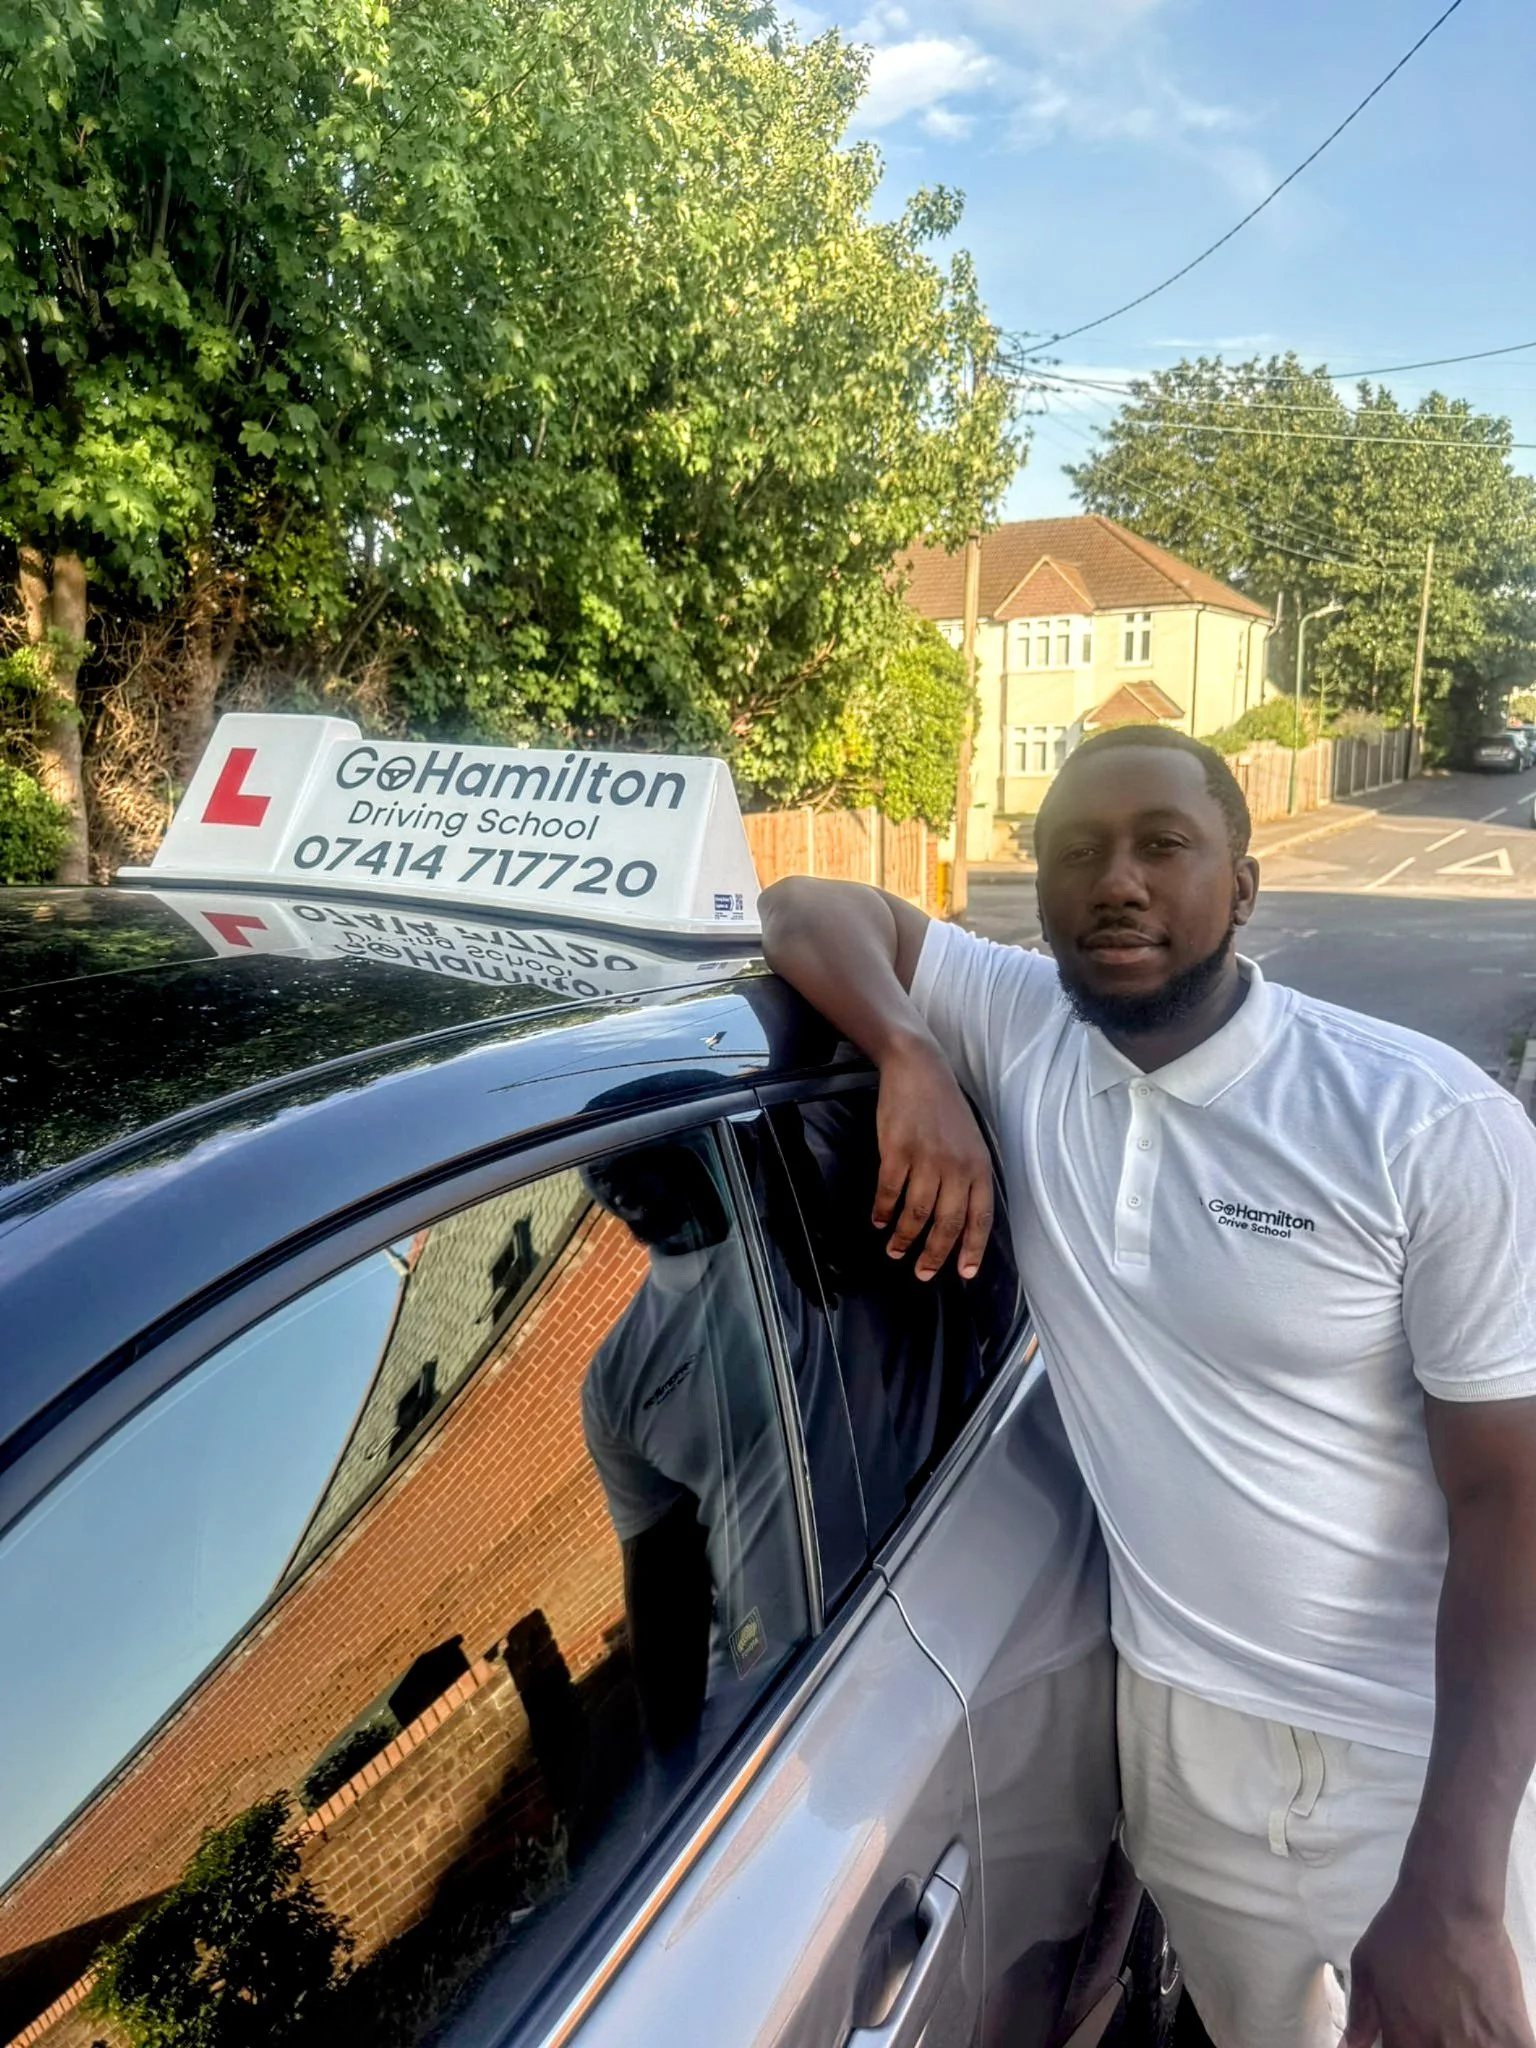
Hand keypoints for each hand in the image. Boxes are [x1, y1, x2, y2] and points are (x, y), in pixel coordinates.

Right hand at [872, 1035, 993, 1282]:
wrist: (919, 1069)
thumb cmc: (946, 1109)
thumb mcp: (971, 1142)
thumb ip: (969, 1178)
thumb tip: (962, 1220)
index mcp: (979, 1166)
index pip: (980, 1218)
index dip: (972, 1250)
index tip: (964, 1275)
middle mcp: (956, 1166)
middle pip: (947, 1224)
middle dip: (934, 1255)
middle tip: (922, 1274)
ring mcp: (926, 1159)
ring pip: (916, 1214)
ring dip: (904, 1238)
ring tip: (895, 1251)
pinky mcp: (896, 1151)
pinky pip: (889, 1192)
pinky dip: (882, 1212)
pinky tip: (878, 1221)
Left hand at [1345, 1878, 1534, 2046]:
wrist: (1449, 1904)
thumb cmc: (1403, 1931)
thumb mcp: (1366, 1966)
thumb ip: (1361, 2015)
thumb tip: (1351, 2047)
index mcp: (1405, 2040)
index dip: (1406, 2047)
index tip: (1412, 2036)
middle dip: (1437, 2044)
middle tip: (1442, 2023)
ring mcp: (1480, 2047)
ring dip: (1471, 2046)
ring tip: (1465, 2025)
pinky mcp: (1512, 2036)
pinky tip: (1498, 2036)